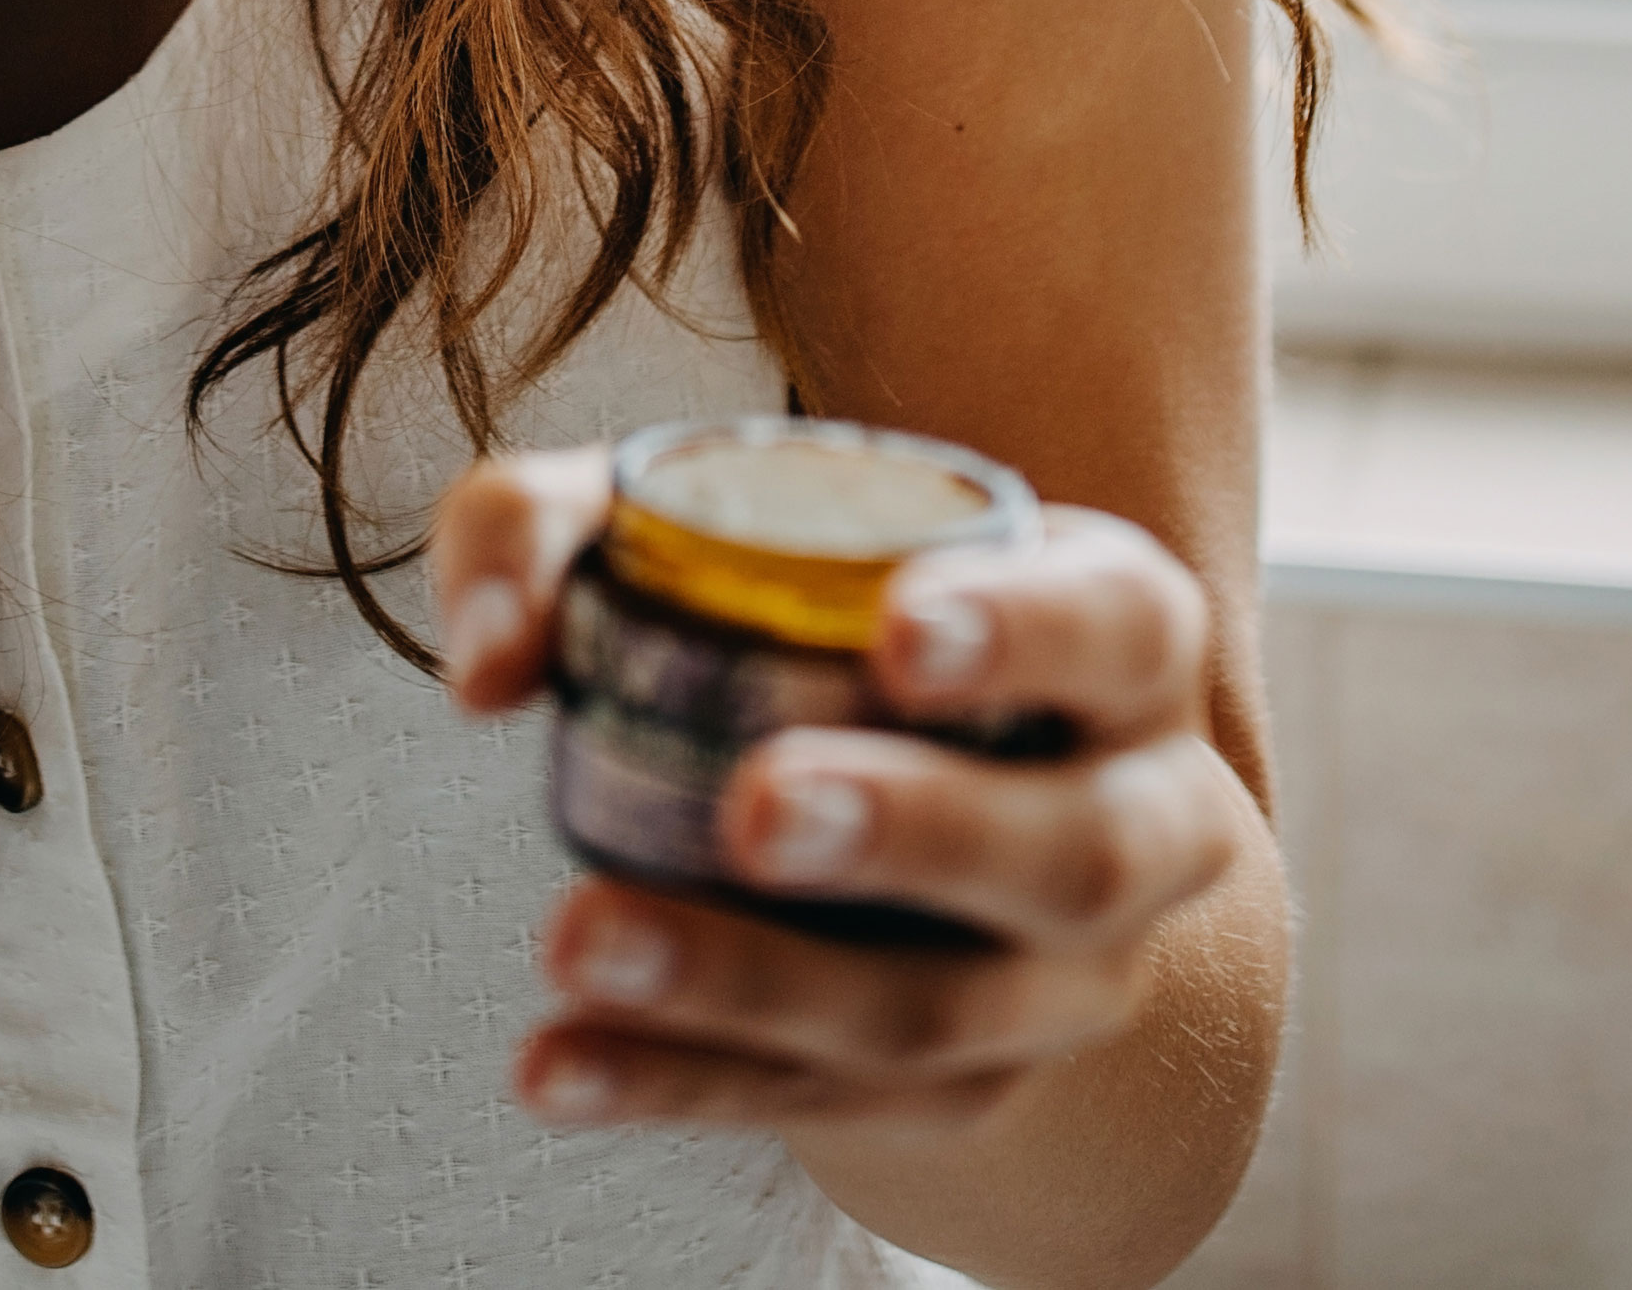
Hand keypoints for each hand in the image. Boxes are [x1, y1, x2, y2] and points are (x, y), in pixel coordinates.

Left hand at [433, 448, 1250, 1137]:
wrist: (927, 809)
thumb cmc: (815, 620)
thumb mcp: (713, 523)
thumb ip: (561, 527)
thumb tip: (492, 658)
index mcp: (1121, 643)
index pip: (1117, 625)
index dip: (1023, 631)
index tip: (898, 632)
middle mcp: (1140, 820)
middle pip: (1069, 852)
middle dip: (912, 834)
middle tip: (755, 810)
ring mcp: (1067, 982)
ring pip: (939, 1011)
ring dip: (748, 983)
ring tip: (577, 937)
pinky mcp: (968, 1092)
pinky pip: (832, 1106)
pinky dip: (678, 1084)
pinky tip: (555, 1063)